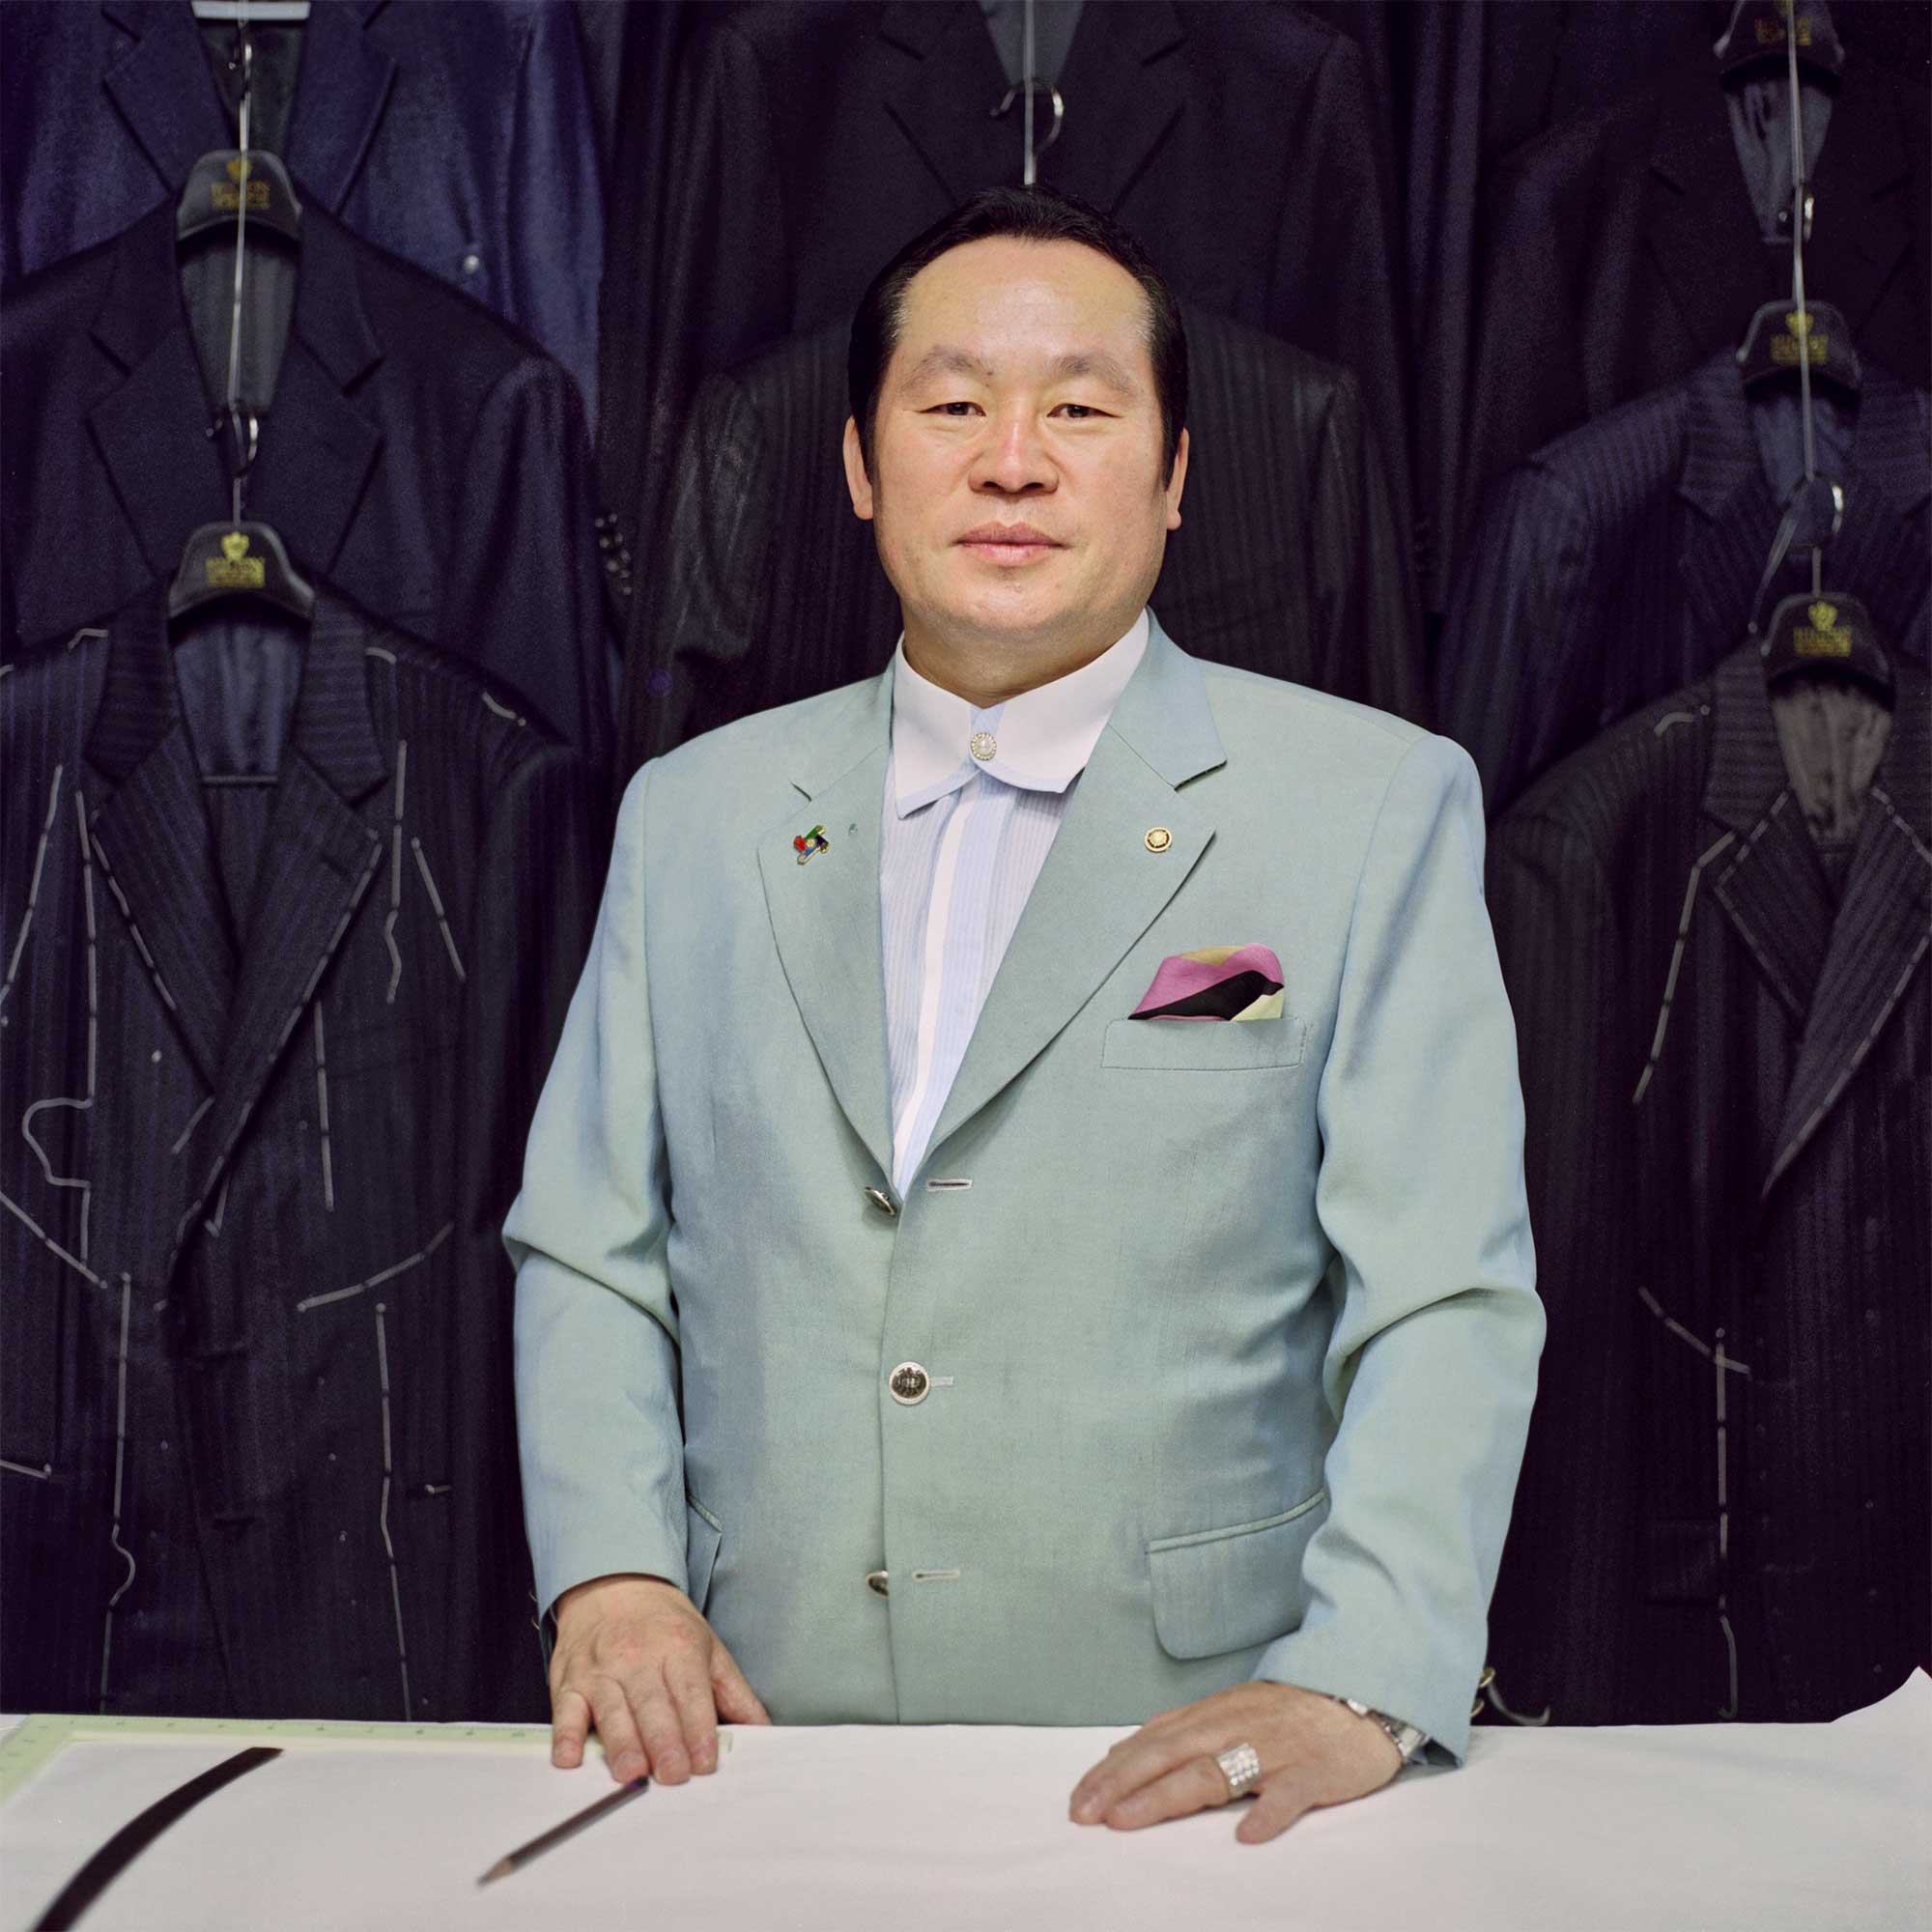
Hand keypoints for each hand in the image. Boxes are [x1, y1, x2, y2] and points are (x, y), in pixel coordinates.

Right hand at [547, 1572, 771, 1784]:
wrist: (614, 1585)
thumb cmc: (665, 1626)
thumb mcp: (709, 1647)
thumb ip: (734, 1693)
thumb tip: (764, 1732)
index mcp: (678, 1649)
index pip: (691, 1693)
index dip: (698, 1729)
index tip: (705, 1762)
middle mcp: (638, 1658)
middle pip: (652, 1705)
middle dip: (663, 1741)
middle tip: (673, 1776)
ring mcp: (601, 1670)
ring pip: (611, 1710)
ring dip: (621, 1743)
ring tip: (631, 1774)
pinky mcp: (569, 1681)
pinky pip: (565, 1710)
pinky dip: (565, 1735)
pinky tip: (569, 1758)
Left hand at [1068, 1681, 1402, 1844]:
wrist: (1361, 1692)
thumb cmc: (1288, 1711)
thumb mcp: (1227, 1710)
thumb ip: (1179, 1731)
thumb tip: (1122, 1751)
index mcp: (1212, 1716)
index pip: (1151, 1742)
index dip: (1112, 1770)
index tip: (1077, 1799)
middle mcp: (1233, 1728)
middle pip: (1169, 1755)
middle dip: (1121, 1784)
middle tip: (1085, 1813)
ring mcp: (1273, 1750)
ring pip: (1213, 1773)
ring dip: (1166, 1796)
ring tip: (1128, 1819)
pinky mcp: (1313, 1772)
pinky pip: (1289, 1795)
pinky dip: (1267, 1814)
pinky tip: (1246, 1835)